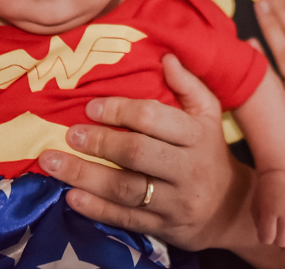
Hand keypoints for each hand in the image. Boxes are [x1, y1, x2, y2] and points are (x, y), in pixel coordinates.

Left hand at [37, 54, 251, 251]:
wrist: (231, 209)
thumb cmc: (210, 152)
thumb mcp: (210, 115)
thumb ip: (189, 85)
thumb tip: (166, 57)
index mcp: (197, 135)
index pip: (154, 119)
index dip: (120, 111)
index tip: (92, 107)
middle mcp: (187, 168)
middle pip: (137, 154)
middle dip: (100, 142)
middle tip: (70, 134)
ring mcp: (175, 201)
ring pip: (126, 189)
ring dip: (85, 176)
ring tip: (53, 163)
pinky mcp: (163, 227)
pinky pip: (125, 218)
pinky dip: (95, 209)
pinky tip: (71, 197)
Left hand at [251, 169, 284, 251]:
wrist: (281, 175)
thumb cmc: (265, 194)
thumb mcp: (256, 208)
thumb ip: (261, 227)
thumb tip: (271, 243)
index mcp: (271, 210)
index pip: (267, 238)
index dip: (264, 238)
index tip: (264, 231)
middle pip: (283, 241)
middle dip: (277, 241)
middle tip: (276, 235)